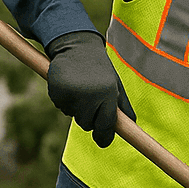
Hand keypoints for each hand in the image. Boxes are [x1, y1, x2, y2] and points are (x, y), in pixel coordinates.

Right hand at [45, 30, 135, 146]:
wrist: (76, 46)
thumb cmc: (100, 68)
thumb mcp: (115, 83)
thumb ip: (122, 105)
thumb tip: (132, 125)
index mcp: (108, 93)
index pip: (106, 125)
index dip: (104, 137)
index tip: (102, 142)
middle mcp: (91, 95)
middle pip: (87, 124)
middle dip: (88, 117)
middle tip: (89, 98)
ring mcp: (72, 93)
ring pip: (73, 115)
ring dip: (75, 108)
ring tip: (79, 87)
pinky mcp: (56, 91)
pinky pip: (60, 106)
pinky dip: (64, 100)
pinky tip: (68, 84)